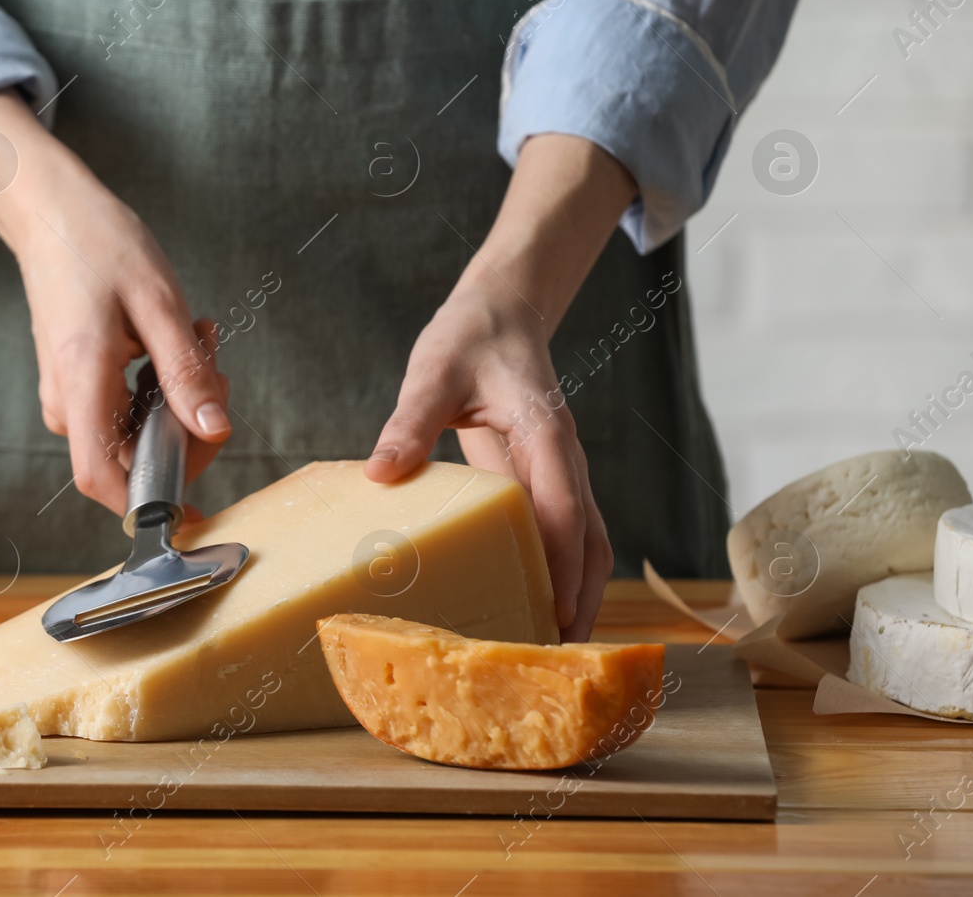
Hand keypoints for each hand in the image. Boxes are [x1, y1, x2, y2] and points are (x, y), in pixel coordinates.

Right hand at [0, 90, 231, 516]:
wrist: (50, 213)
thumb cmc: (99, 244)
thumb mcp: (159, 302)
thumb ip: (186, 371)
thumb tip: (214, 430)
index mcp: (81, 382)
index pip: (102, 478)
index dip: (149, 505)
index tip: (196, 507)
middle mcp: (68, 402)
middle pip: (134, 459)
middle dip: (189, 426)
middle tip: (214, 363)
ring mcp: (71, 397)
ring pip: (138, 432)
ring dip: (180, 399)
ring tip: (198, 336)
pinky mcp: (79, 386)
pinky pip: (128, 410)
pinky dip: (163, 385)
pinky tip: (176, 340)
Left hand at [364, 134, 636, 640]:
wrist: (500, 313)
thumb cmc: (469, 339)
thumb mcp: (434, 371)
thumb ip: (412, 421)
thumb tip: (382, 472)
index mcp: (545, 435)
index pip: (564, 509)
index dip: (563, 564)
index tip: (557, 613)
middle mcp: (563, 460)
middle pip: (590, 542)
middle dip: (580, 599)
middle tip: (556, 660)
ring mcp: (559, 473)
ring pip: (586, 545)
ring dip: (577, 595)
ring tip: (552, 653)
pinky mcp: (543, 482)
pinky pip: (563, 536)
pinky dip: (559, 576)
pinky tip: (534, 610)